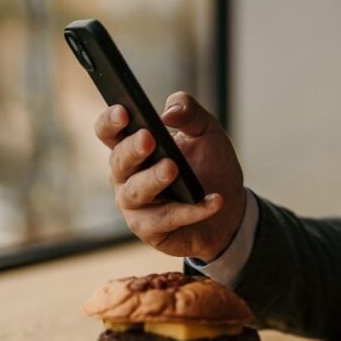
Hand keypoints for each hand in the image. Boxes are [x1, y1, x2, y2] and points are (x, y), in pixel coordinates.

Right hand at [93, 92, 246, 260]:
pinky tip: (213, 200)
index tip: (124, 111)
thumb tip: (169, 112)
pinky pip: (166, 218)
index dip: (110, 121)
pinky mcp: (149, 229)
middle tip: (149, 138)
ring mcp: (134, 204)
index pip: (109, 131)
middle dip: (132, 149)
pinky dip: (191, 210)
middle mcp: (126, 175)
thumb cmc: (210, 165)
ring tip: (172, 168)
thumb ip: (189, 112)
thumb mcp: (206, 131)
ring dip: (153, 179)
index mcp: (132, 146)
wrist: (230, 208)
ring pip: (135, 192)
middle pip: (119, 160)